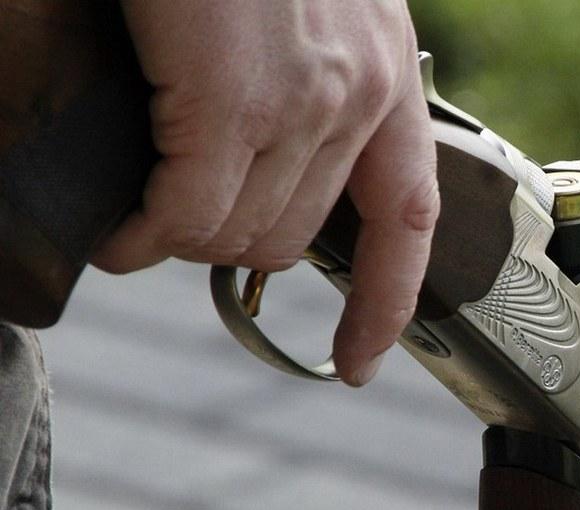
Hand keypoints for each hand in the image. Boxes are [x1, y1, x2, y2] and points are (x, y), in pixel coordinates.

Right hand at [94, 1, 438, 386]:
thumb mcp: (314, 8)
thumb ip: (310, 81)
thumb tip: (256, 159)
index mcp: (387, 71)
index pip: (411, 217)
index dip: (390, 302)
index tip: (360, 360)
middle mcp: (359, 94)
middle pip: (299, 238)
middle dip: (233, 249)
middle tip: (180, 228)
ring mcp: (300, 100)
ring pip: (239, 234)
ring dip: (183, 245)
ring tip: (144, 224)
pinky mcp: (229, 98)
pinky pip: (185, 214)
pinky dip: (146, 238)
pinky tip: (123, 235)